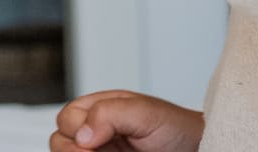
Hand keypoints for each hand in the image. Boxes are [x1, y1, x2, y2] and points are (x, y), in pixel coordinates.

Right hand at [49, 90, 203, 151]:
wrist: (196, 150)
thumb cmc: (177, 129)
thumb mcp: (146, 112)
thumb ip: (110, 113)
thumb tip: (83, 133)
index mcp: (101, 109)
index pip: (67, 117)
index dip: (75, 130)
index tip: (92, 143)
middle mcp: (97, 132)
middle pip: (60, 140)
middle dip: (70, 149)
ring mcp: (102, 151)